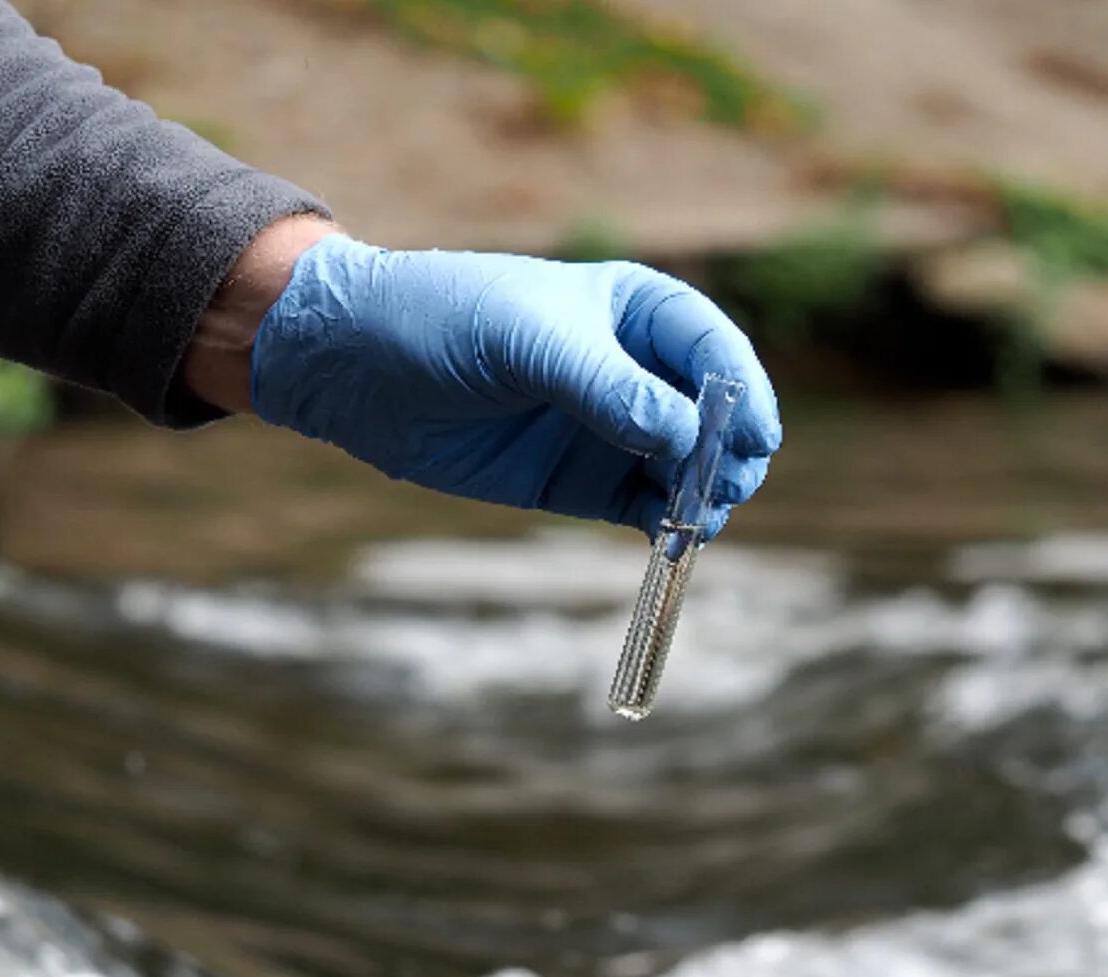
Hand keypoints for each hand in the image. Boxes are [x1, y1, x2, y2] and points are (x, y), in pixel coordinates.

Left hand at [245, 233, 781, 537]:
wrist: (354, 367)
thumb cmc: (441, 319)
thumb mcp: (526, 341)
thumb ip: (607, 387)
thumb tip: (687, 436)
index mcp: (633, 310)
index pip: (712, 347)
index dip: (741, 391)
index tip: (752, 436)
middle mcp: (633, 368)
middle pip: (714, 414)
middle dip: (730, 450)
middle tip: (727, 485)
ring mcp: (610, 428)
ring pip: (686, 466)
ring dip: (704, 493)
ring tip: (696, 516)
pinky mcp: (580, 480)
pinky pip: (644, 505)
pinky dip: (666, 522)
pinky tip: (670, 536)